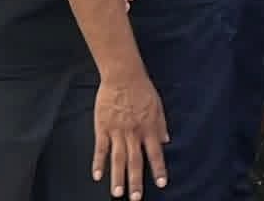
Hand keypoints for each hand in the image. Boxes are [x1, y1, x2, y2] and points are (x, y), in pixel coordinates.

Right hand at [91, 71, 167, 198]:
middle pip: (135, 161)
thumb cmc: (142, 89)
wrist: (123, 76)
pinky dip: (98, 163)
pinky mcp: (103, 128)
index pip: (156, 153)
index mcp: (150, 128)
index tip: (162, 184)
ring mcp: (117, 131)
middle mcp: (134, 133)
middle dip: (136, 181)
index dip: (159, 169)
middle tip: (136, 199)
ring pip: (118, 159)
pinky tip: (97, 176)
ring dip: (118, 177)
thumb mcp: (158, 106)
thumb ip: (161, 125)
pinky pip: (100, 148)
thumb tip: (166, 142)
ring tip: (118, 194)